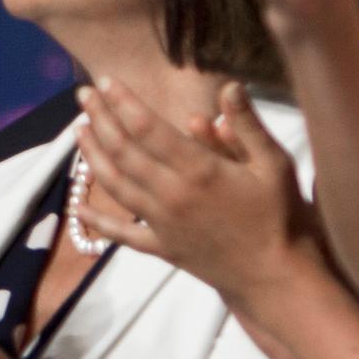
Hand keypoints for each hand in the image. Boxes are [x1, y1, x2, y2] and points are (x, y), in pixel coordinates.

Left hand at [73, 80, 324, 312]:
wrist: (277, 278)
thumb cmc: (281, 216)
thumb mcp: (275, 165)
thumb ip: (247, 126)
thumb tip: (228, 86)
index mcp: (199, 170)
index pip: (148, 128)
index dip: (123, 102)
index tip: (106, 80)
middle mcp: (172, 194)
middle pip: (124, 151)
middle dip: (100, 119)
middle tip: (83, 94)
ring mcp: (162, 224)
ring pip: (116, 185)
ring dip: (93, 156)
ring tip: (79, 130)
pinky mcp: (162, 248)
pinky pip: (122, 234)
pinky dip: (97, 220)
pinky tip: (77, 205)